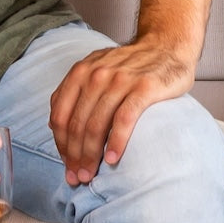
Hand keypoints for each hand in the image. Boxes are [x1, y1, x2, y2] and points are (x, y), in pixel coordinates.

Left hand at [48, 40, 194, 184]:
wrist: (168, 45)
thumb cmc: (133, 66)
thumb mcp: (97, 69)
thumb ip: (77, 93)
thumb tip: (55, 127)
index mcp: (81, 72)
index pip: (60, 115)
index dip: (60, 145)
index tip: (67, 165)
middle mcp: (97, 75)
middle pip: (77, 124)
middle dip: (74, 156)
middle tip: (78, 178)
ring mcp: (120, 80)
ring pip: (96, 124)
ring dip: (90, 154)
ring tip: (91, 175)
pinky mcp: (144, 87)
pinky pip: (124, 119)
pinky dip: (116, 142)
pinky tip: (113, 159)